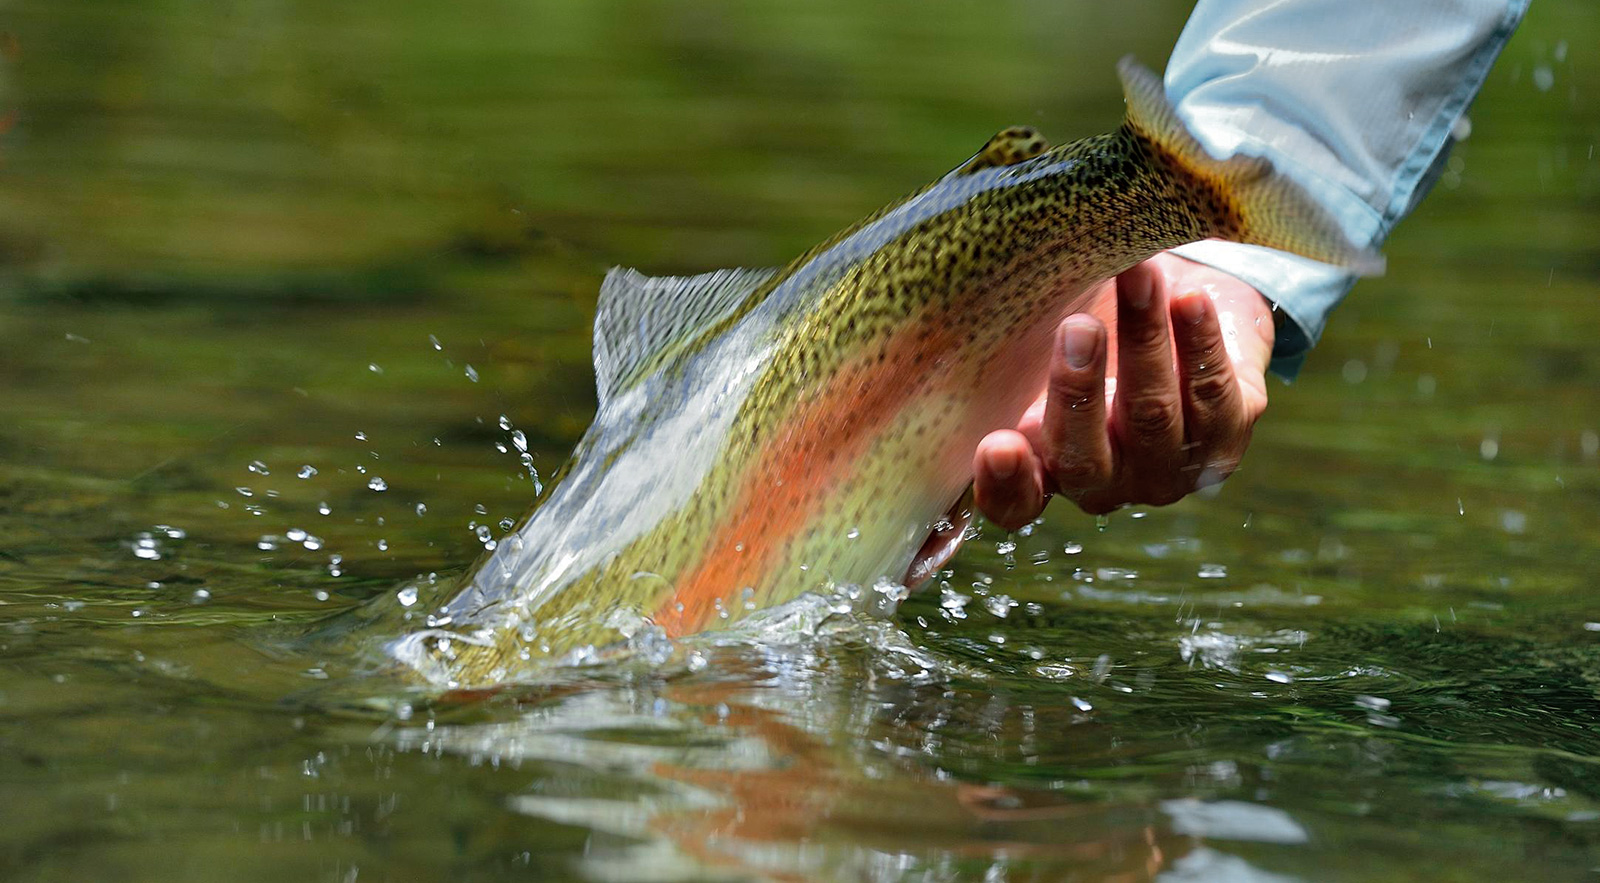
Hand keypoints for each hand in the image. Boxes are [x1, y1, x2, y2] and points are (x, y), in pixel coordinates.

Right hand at [973, 253, 1274, 529]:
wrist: (1174, 302)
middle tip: (1076, 328)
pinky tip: (1190, 299)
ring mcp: (1167, 467)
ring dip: (1144, 341)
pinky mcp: (1225, 436)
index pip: (1016, 500)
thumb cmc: (1088, 319)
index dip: (1004, 482)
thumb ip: (1011, 341)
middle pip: (1084, 457)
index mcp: (1045, 468)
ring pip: (1152, 413)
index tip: (995, 445)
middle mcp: (1106, 481)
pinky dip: (1199, 342)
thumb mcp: (1040, 334)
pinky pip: (1212, 392)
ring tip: (1138, 277)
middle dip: (1078, 391)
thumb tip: (962, 303)